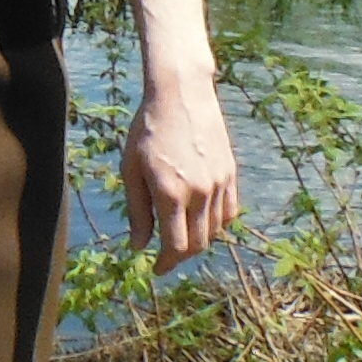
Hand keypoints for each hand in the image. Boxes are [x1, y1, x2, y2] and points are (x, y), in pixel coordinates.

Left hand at [120, 68, 237, 267]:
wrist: (181, 94)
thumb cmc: (148, 130)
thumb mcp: (131, 169)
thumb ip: (137, 211)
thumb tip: (139, 246)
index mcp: (170, 192)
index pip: (176, 246)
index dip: (166, 263)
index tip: (157, 268)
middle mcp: (199, 192)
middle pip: (197, 243)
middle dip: (181, 256)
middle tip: (166, 255)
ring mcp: (218, 183)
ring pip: (215, 231)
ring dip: (198, 241)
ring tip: (181, 236)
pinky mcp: (230, 174)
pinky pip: (229, 212)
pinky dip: (216, 224)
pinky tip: (201, 220)